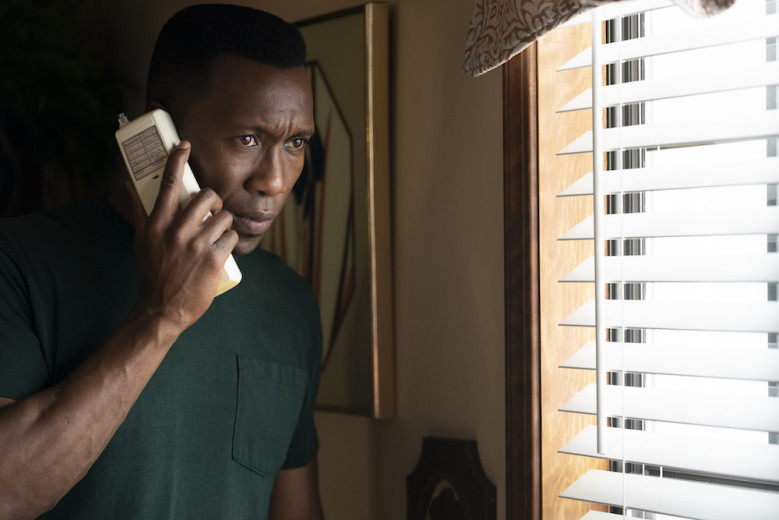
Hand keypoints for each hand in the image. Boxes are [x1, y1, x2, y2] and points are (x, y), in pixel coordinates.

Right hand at [128, 141, 237, 333]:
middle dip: (214, 201)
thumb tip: (127, 186)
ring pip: (224, 217)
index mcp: (157, 224)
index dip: (177, 160)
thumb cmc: (152, 272)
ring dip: (224, 223)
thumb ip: (139, 212)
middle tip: (212, 211)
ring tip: (216, 235)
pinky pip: (231, 237)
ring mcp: (196, 246)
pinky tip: (222, 250)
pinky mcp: (213, 261)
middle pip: (206, 195)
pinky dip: (230, 242)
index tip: (184, 145)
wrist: (162, 309)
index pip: (169, 184)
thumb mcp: (141, 241)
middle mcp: (176, 231)